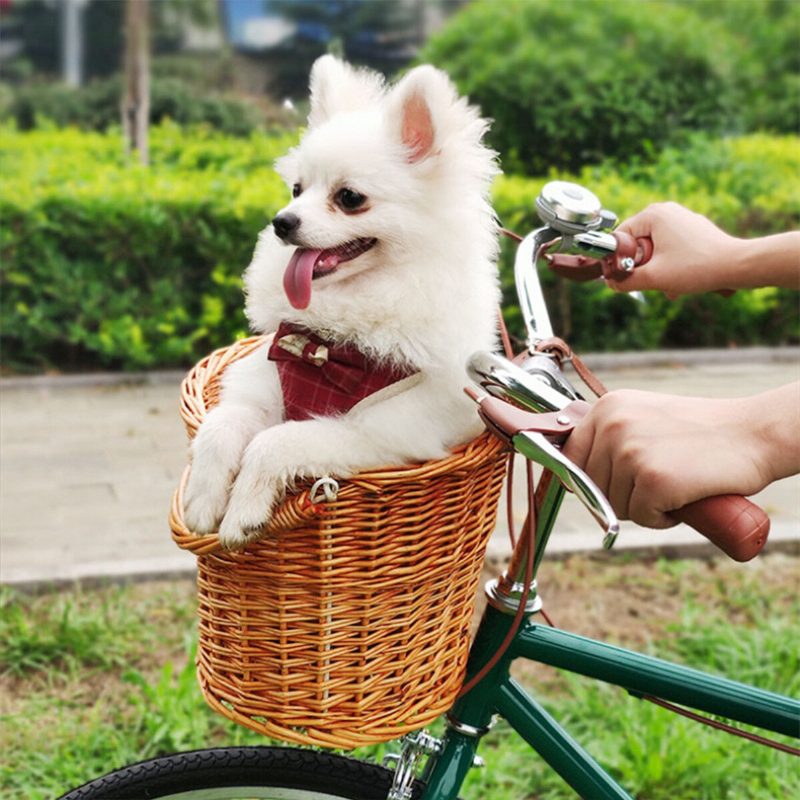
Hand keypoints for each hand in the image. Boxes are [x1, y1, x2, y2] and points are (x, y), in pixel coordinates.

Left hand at [562, 389, 775, 528]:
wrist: (753, 434)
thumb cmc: (700, 432)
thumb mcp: (642, 418)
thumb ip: (608, 436)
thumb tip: (567, 473)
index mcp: (607, 407)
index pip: (569, 457)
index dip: (586, 478)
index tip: (608, 484)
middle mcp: (613, 425)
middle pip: (590, 486)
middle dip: (619, 495)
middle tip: (658, 481)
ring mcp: (631, 452)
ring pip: (614, 505)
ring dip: (643, 507)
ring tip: (675, 482)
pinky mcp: (654, 480)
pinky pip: (641, 518)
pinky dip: (663, 518)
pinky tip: (684, 496)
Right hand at [608, 202, 740, 297]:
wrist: (737, 266)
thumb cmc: (697, 267)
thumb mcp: (653, 278)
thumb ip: (625, 281)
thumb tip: (610, 283)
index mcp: (654, 214)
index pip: (621, 236)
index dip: (619, 259)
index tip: (626, 275)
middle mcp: (668, 211)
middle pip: (638, 243)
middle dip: (642, 266)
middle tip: (652, 280)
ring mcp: (682, 219)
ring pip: (655, 249)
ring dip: (657, 269)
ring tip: (669, 284)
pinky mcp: (694, 230)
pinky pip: (671, 248)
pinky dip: (671, 265)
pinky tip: (680, 280)